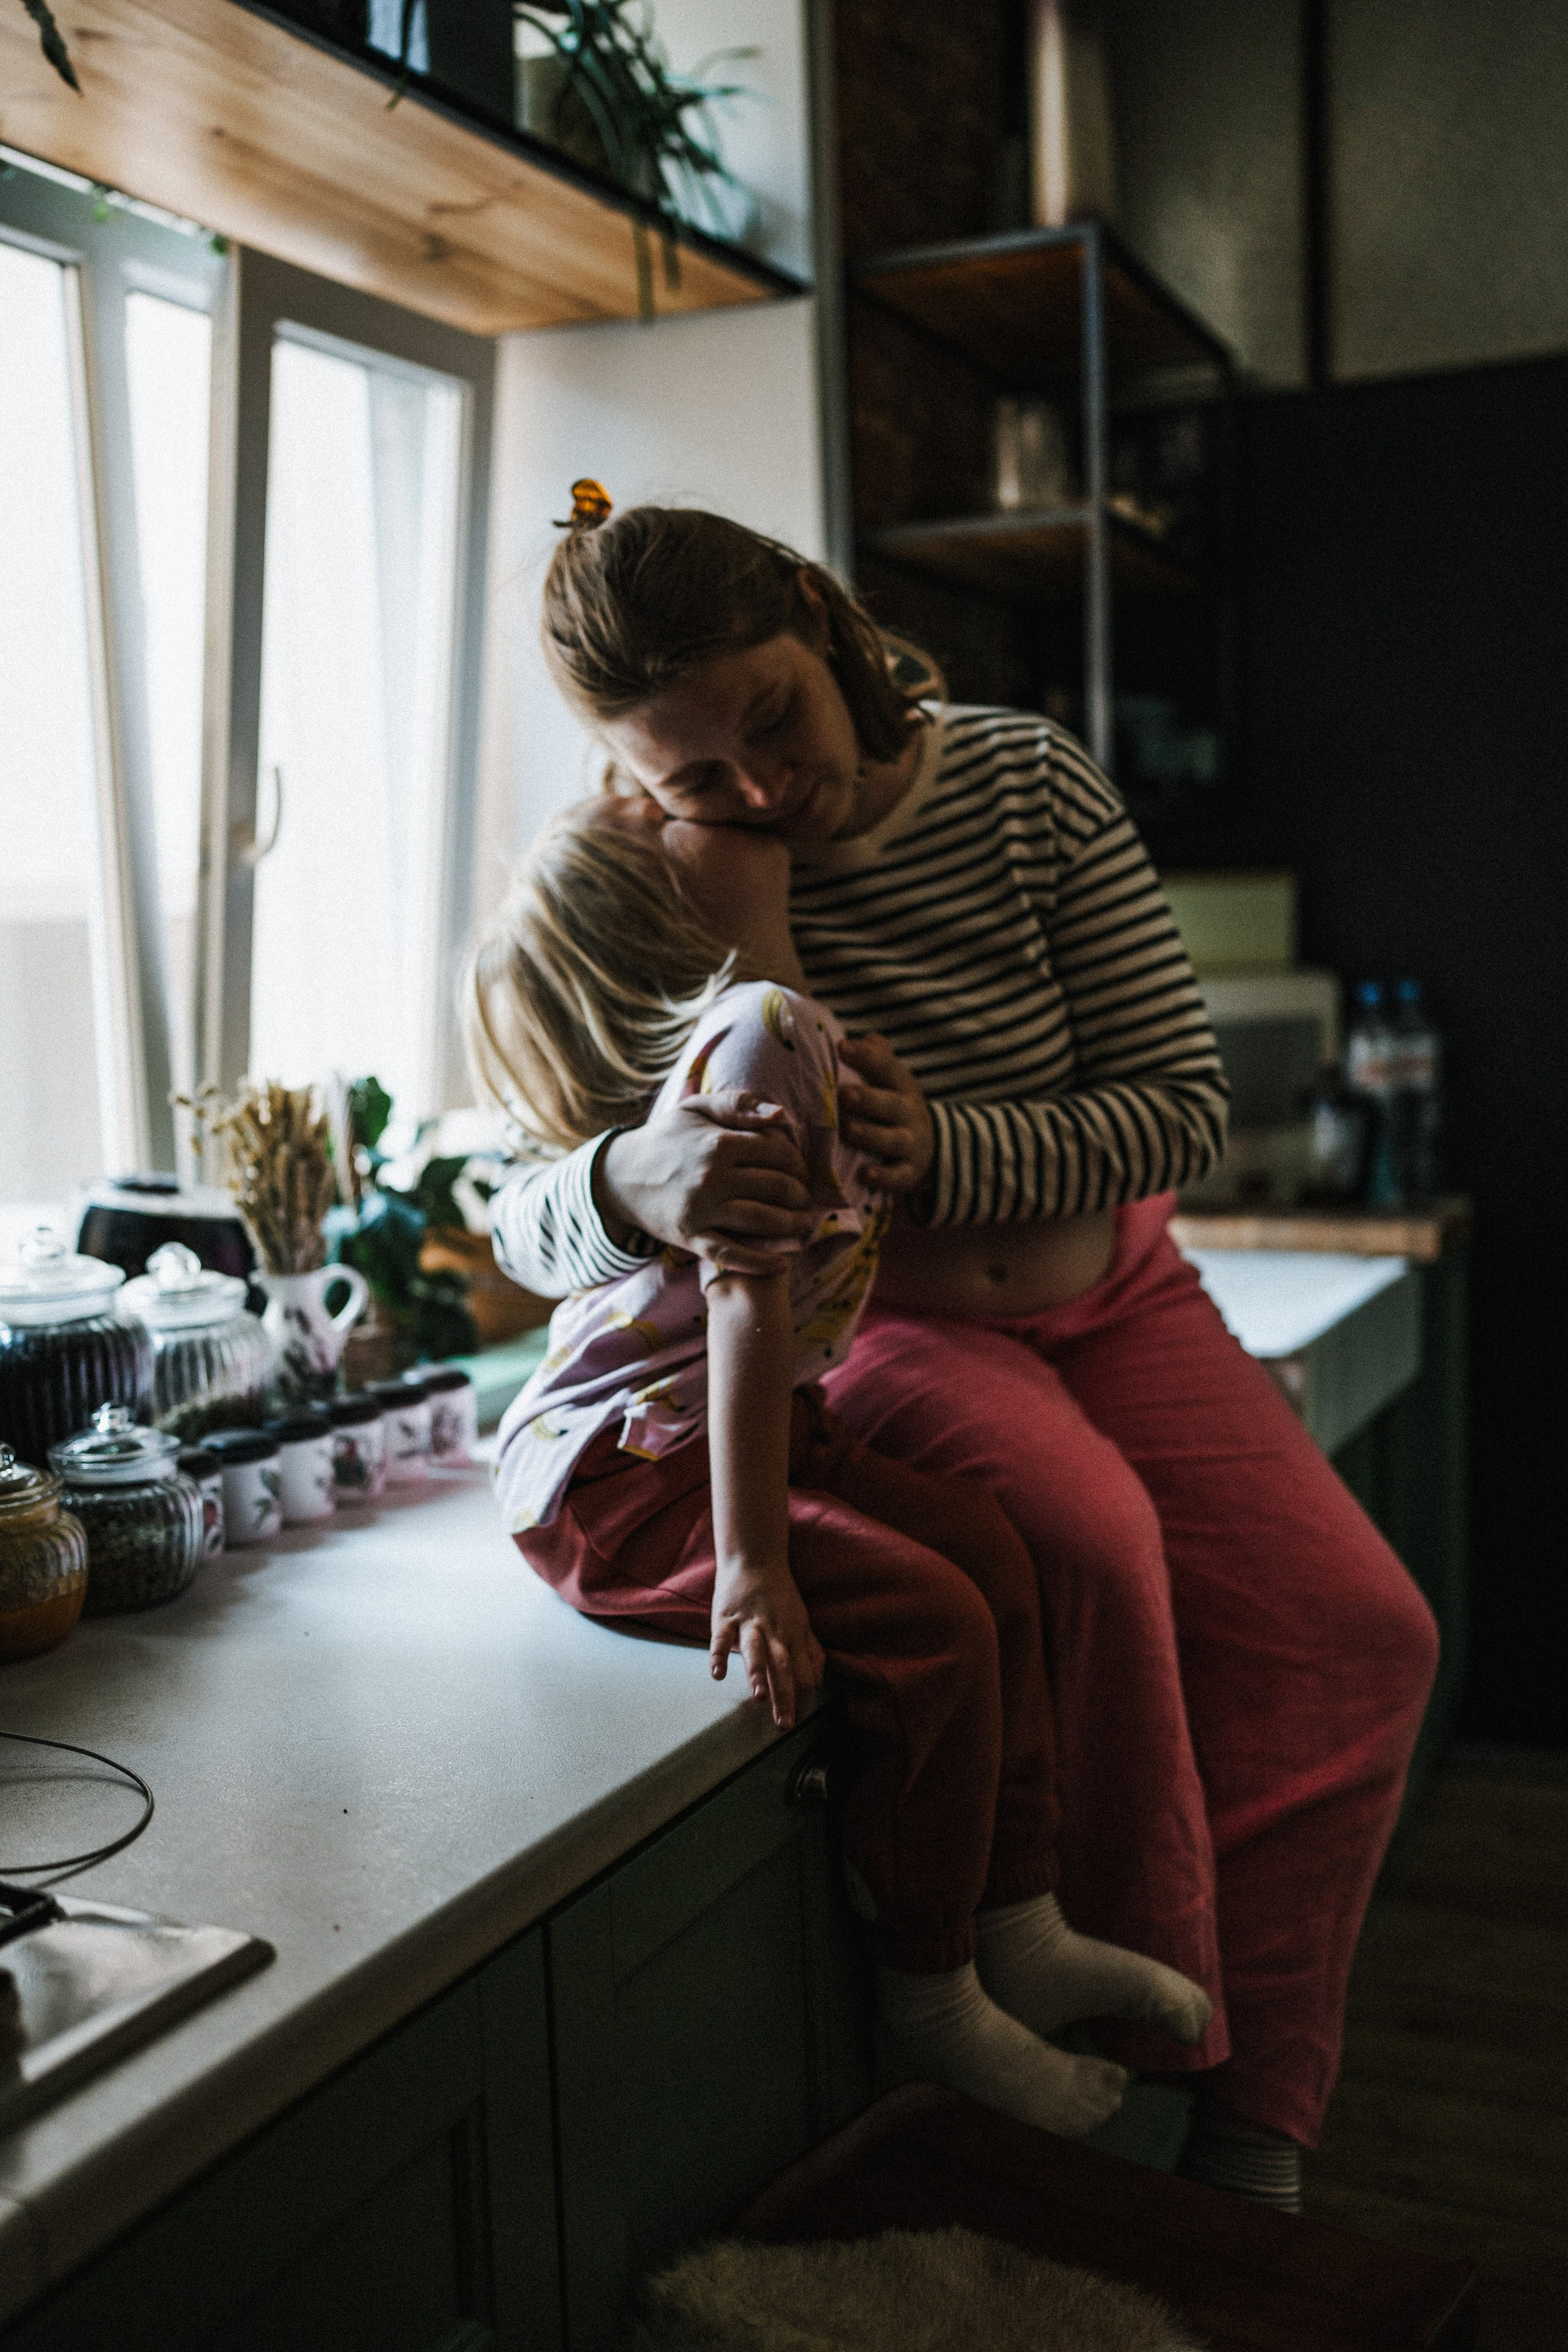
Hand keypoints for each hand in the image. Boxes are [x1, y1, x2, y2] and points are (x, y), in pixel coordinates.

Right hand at [598, 1095, 813, 1274]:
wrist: (620, 1176)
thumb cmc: (666, 1139)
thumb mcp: (697, 1109)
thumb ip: (739, 1105)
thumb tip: (781, 1115)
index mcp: (718, 1143)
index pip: (778, 1154)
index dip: (798, 1164)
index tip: (801, 1171)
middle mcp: (712, 1177)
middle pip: (777, 1188)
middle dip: (801, 1196)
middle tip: (806, 1200)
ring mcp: (701, 1209)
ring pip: (761, 1221)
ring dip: (792, 1226)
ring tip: (804, 1226)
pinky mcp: (690, 1237)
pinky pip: (730, 1253)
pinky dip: (758, 1261)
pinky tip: (782, 1262)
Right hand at [710, 1563, 824, 1730]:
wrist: (754, 1558)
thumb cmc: (779, 1595)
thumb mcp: (802, 1621)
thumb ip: (811, 1651)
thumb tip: (819, 1681)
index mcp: (794, 1635)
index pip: (803, 1672)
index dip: (803, 1698)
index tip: (799, 1720)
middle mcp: (774, 1631)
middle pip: (782, 1667)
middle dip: (784, 1697)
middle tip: (784, 1725)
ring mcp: (749, 1624)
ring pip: (755, 1651)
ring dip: (757, 1674)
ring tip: (758, 1698)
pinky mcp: (725, 1617)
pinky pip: (721, 1638)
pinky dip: (718, 1654)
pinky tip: (717, 1674)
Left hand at [838, 1033, 934, 1193]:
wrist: (930, 1146)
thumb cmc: (893, 1104)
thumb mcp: (889, 1079)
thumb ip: (874, 1057)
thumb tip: (847, 1036)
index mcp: (900, 1085)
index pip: (885, 1066)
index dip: (865, 1056)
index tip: (841, 1046)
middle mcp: (908, 1111)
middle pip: (890, 1103)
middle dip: (868, 1098)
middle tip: (843, 1093)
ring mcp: (911, 1142)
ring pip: (892, 1138)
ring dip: (870, 1134)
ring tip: (848, 1129)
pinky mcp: (910, 1171)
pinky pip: (898, 1175)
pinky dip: (883, 1176)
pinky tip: (864, 1175)